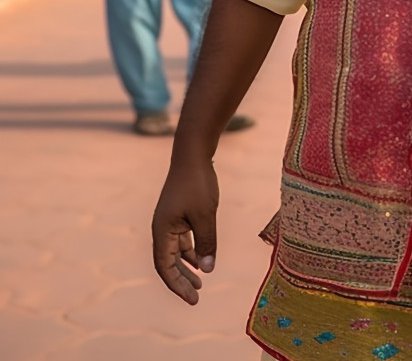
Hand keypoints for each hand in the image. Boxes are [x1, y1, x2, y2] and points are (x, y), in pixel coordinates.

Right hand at [152, 159, 219, 304]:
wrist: (193, 155)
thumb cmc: (198, 184)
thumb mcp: (206, 216)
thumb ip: (206, 243)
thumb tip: (208, 270)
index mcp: (162, 231)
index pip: (165, 267)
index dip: (178, 285)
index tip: (192, 299)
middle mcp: (162, 228)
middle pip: (168, 263)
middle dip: (182, 281)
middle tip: (196, 298)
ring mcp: (170, 221)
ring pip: (176, 252)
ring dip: (187, 267)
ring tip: (200, 283)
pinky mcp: (178, 214)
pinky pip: (182, 240)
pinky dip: (191, 252)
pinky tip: (202, 261)